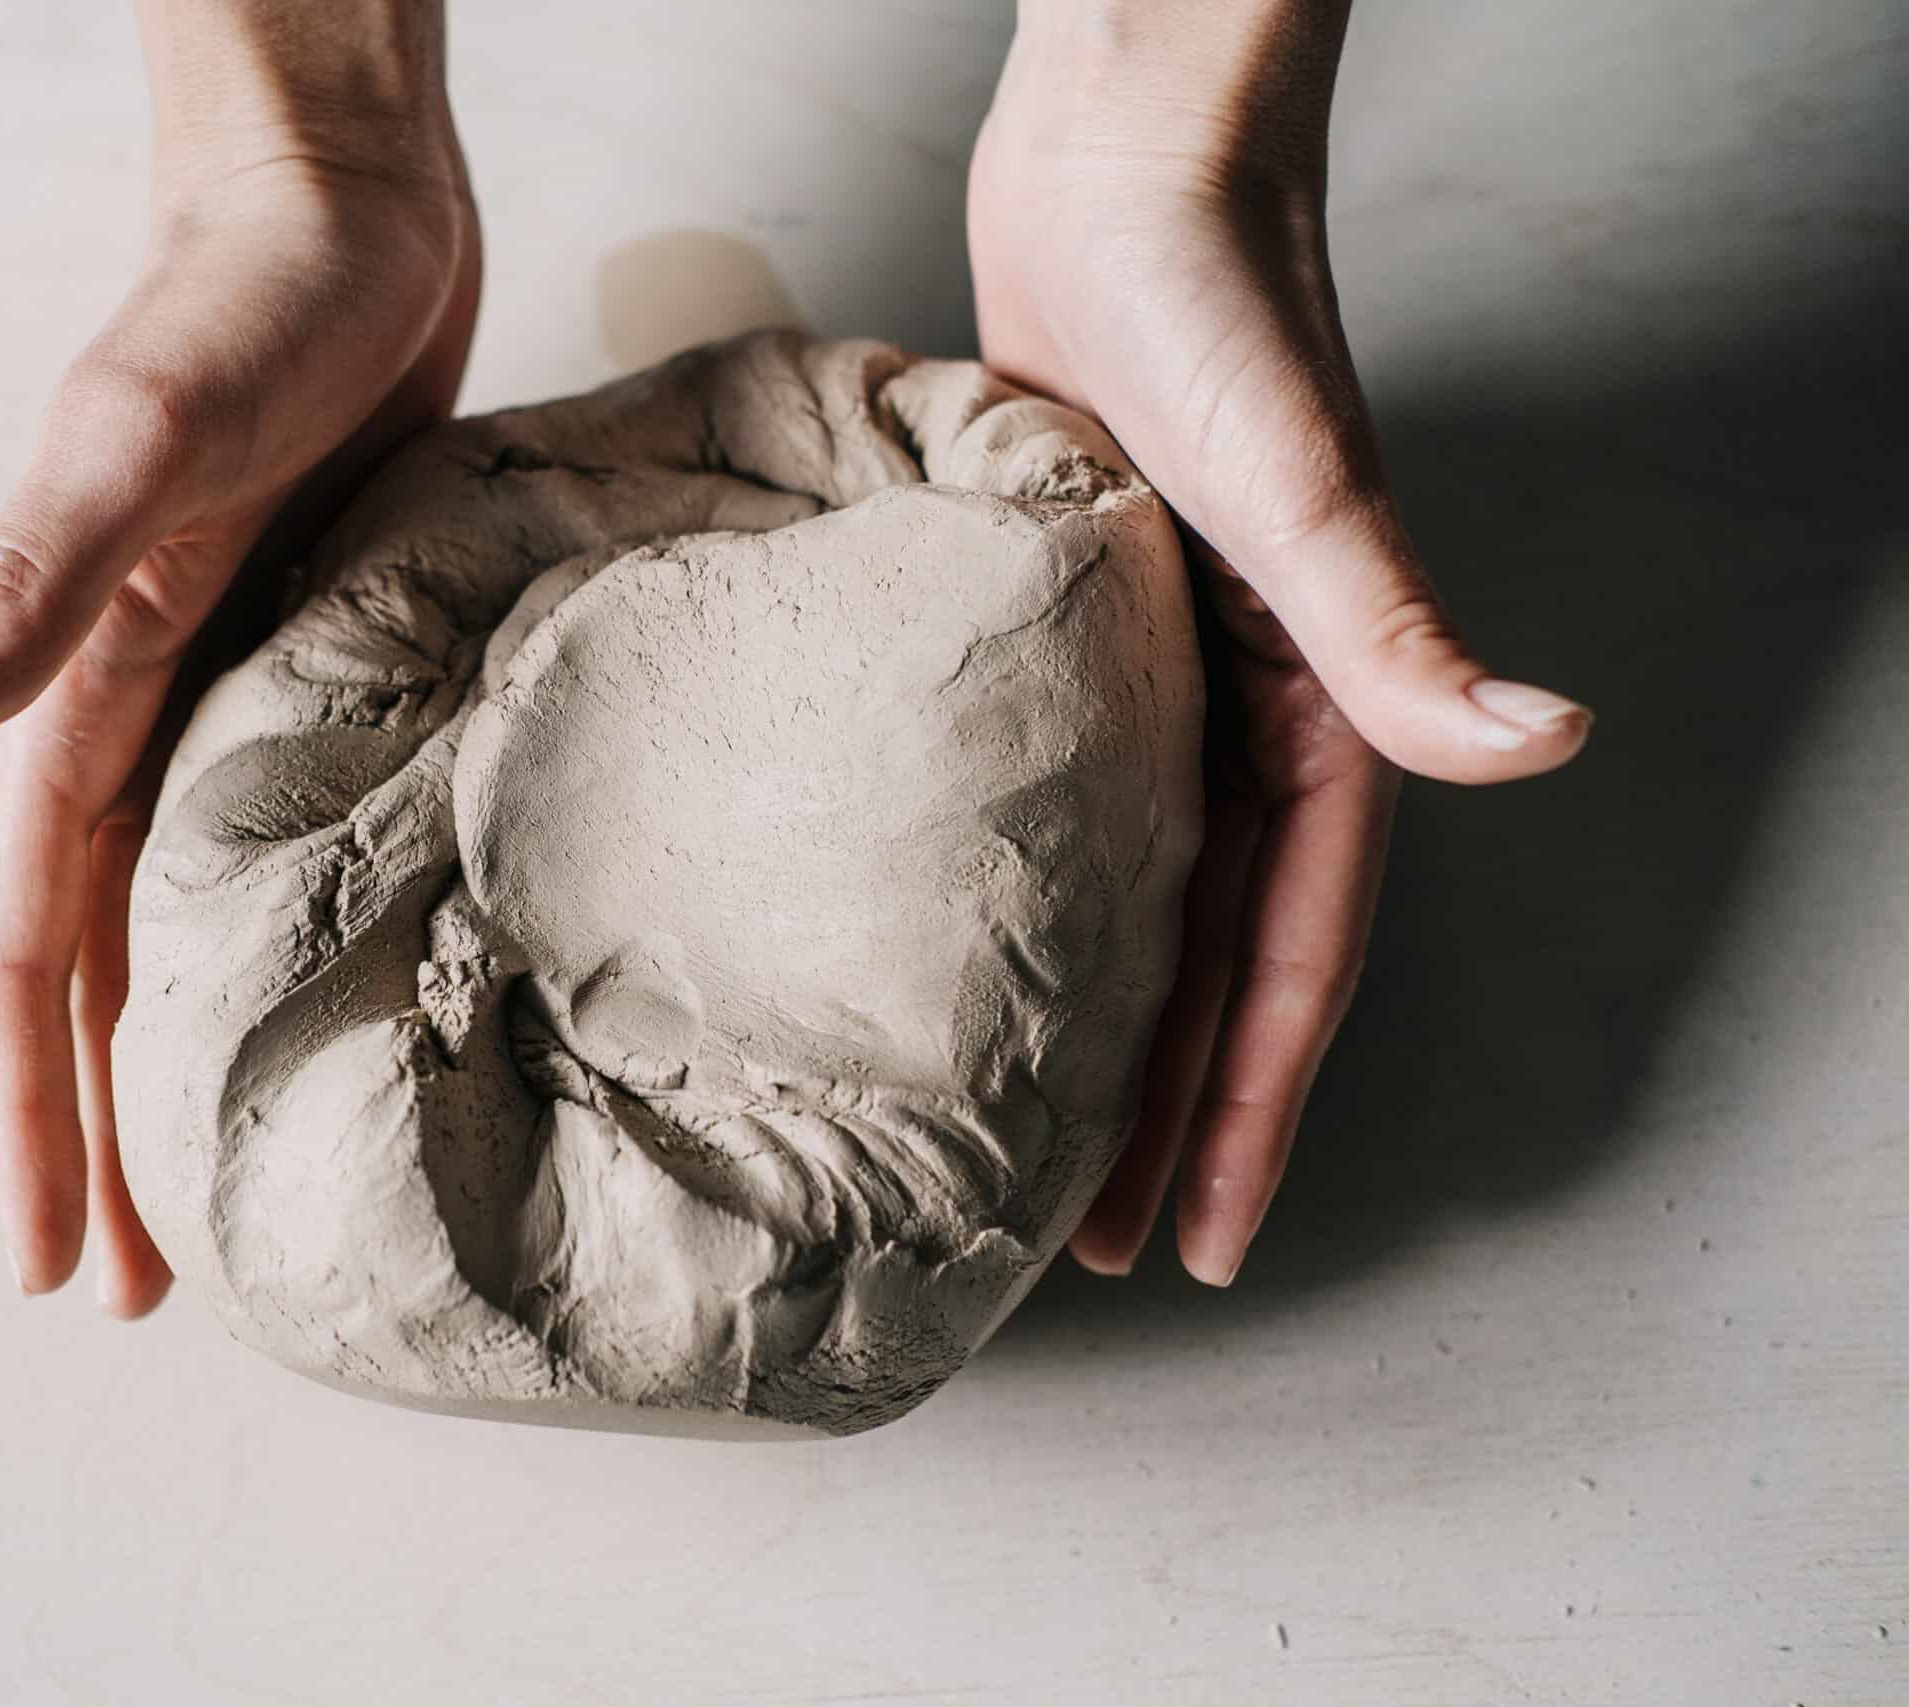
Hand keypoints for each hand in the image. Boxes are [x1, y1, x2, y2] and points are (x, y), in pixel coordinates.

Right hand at [0, 0, 478, 1313]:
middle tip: (137, 1293)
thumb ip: (15, 585)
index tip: (56, 1268)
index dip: (35, 1117)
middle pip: (97, 975)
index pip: (28, 961)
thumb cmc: (242, 305)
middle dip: (101, 1136)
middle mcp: (144, 725)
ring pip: (183, 925)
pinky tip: (336, 999)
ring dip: (184, 1061)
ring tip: (229, 1193)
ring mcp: (230, 700)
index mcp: (83, 707)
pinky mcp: (318, 666)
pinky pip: (276, 843)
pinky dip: (281, 942)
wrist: (345, 208)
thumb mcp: (132, 444)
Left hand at [969, 0, 1589, 1284]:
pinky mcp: (1072, 617)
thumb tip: (1543, 744)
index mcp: (1315, 708)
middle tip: (1101, 1249)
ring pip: (1137, 893)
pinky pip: (1067, 793)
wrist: (1125, 154)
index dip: (1253, 1109)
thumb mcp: (1296, 483)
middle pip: (1212, 957)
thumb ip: (1394, 628)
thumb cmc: (1211, 295)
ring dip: (1102, 1018)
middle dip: (1170, 1110)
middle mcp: (1247, 708)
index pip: (1290, 957)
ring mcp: (1159, 670)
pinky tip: (969, 938)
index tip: (1203, 1239)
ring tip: (1033, 1141)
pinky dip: (1037, 883)